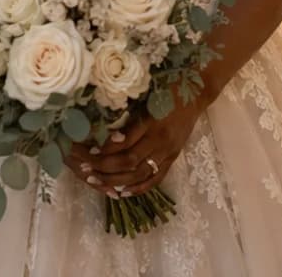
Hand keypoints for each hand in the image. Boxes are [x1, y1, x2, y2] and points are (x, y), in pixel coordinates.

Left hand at [72, 97, 205, 197]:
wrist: (196, 95)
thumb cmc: (167, 89)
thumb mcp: (146, 95)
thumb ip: (128, 111)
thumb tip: (101, 124)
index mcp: (152, 122)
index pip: (125, 142)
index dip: (105, 149)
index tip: (88, 151)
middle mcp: (160, 140)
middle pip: (129, 161)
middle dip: (105, 167)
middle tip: (85, 168)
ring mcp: (168, 152)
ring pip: (140, 174)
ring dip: (116, 180)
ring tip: (96, 180)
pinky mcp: (173, 158)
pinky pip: (155, 179)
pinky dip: (138, 188)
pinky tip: (122, 191)